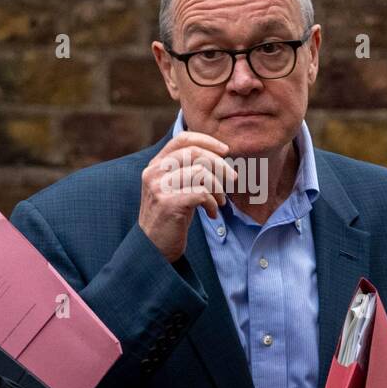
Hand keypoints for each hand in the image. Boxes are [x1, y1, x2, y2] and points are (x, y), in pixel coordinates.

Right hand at [138, 132, 236, 262]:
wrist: (153, 248)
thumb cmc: (171, 216)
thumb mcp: (176, 188)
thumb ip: (188, 170)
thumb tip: (220, 157)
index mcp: (155, 164)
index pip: (182, 139)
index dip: (207, 141)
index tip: (226, 150)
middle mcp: (154, 172)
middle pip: (194, 153)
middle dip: (220, 165)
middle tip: (233, 179)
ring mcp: (159, 187)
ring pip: (200, 173)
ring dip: (218, 188)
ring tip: (220, 202)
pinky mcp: (168, 204)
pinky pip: (201, 193)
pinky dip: (213, 203)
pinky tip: (212, 213)